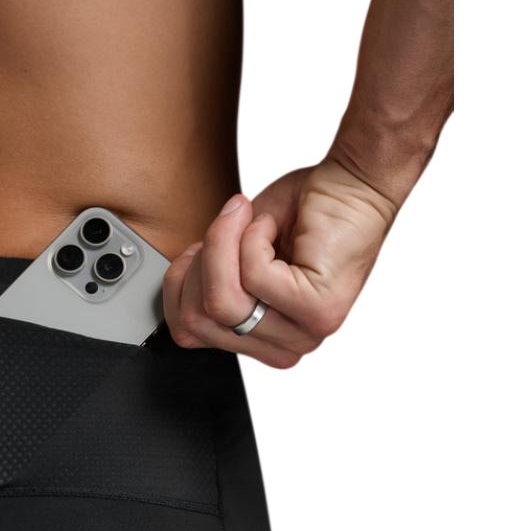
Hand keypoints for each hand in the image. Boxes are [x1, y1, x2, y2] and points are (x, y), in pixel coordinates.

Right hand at [163, 157, 397, 367]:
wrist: (353, 183)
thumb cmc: (300, 212)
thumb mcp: (233, 253)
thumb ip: (207, 283)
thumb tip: (177, 289)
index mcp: (261, 342)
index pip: (188, 334)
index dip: (179, 284)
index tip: (198, 249)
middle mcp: (283, 347)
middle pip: (200, 319)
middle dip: (202, 261)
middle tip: (228, 224)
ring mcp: (303, 335)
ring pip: (223, 301)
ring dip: (225, 243)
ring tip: (251, 220)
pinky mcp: (318, 311)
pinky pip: (253, 276)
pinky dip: (254, 236)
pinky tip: (275, 227)